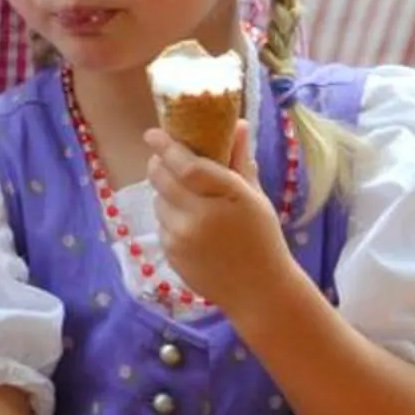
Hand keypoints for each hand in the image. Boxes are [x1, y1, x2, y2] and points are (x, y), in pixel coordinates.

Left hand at [145, 122, 302, 318]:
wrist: (260, 290)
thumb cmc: (262, 238)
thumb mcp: (255, 197)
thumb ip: (240, 160)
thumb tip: (239, 124)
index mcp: (228, 196)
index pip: (187, 165)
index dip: (166, 147)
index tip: (153, 134)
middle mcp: (201, 216)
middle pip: (163, 178)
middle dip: (158, 164)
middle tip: (163, 158)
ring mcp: (183, 237)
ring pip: (159, 201)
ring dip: (166, 193)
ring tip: (187, 199)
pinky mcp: (172, 254)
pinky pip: (161, 224)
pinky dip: (170, 218)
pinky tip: (190, 226)